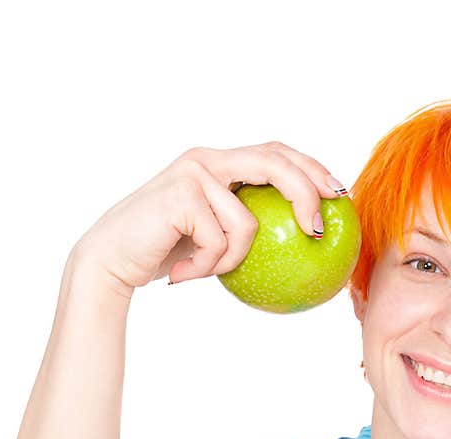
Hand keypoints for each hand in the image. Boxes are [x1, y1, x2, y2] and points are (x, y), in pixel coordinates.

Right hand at [73, 142, 344, 296]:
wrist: (112, 262)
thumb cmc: (167, 253)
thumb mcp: (216, 239)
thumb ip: (248, 227)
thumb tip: (307, 245)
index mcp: (220, 164)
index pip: (276, 153)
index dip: (312, 167)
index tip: (339, 196)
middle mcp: (207, 159)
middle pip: (275, 162)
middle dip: (306, 191)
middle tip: (319, 228)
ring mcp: (193, 173)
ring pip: (248, 222)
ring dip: (232, 259)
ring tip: (202, 271)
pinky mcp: (181, 194)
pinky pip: (222, 242)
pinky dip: (209, 267)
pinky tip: (182, 274)